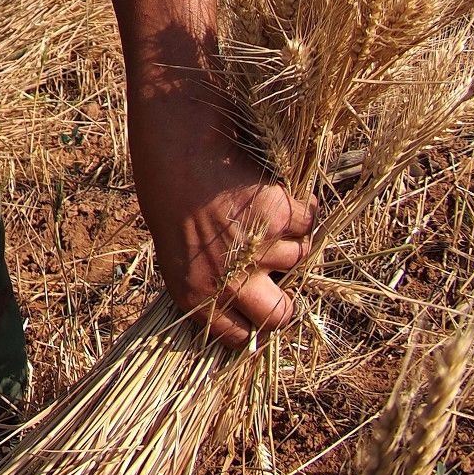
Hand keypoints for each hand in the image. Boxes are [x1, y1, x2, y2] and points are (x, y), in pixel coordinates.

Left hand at [129, 99, 315, 346]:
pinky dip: (302, 208)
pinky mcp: (281, 215)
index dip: (251, 322)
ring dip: (289, 239)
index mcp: (192, 293)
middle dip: (283, 302)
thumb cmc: (165, 184)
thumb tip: (239, 294)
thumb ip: (204, 275)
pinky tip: (279, 191)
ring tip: (263, 211)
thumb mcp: (172, 243)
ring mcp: (258, 249)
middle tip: (277, 276)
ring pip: (297, 260)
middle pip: (279, 317)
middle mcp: (227, 280)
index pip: (238, 337)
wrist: (177, 137)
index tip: (256, 307)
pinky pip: (308, 223)